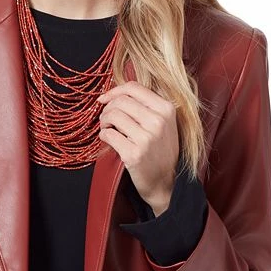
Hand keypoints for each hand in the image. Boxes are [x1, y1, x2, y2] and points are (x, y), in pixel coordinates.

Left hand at [96, 81, 178, 215]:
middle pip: (120, 101)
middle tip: (106, 119)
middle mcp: (158, 121)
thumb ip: (147, 106)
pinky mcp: (133, 153)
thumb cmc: (161, 151)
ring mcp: (146, 138)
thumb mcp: (164, 123)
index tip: (104, 99)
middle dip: (107, 108)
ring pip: (112, 115)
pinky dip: (103, 135)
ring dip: (104, 121)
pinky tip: (108, 139)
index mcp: (166, 109)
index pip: (133, 88)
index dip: (114, 91)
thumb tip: (117, 92)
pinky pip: (108, 135)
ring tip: (108, 128)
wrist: (165, 182)